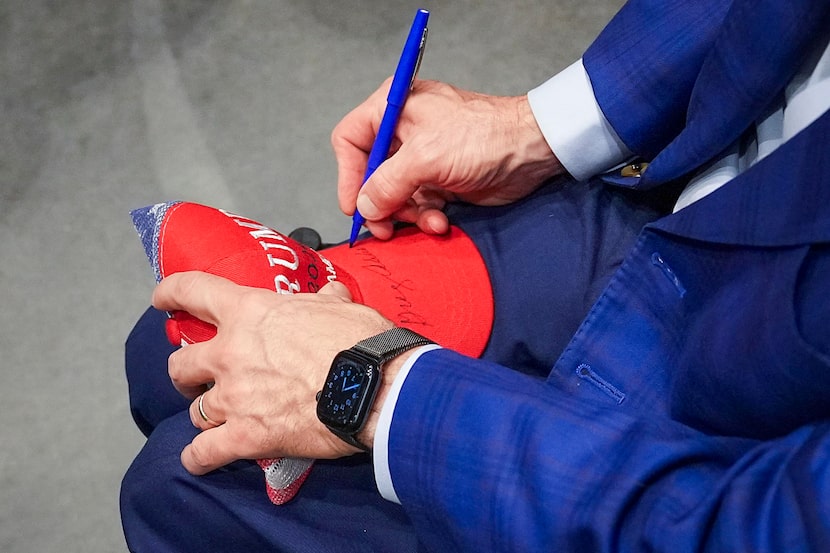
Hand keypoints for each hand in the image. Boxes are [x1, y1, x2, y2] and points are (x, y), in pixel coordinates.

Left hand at [152, 271, 396, 474]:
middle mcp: (230, 353)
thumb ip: (325, 299)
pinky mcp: (246, 437)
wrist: (375, 387)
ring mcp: (233, 397)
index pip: (194, 291)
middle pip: (181, 364)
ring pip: (195, 412)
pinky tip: (200, 459)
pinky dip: (199, 457)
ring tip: (218, 420)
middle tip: (196, 378)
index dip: (170, 293)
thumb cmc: (360, 341)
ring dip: (205, 415)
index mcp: (250, 312)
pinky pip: (204, 453)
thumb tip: (331, 292)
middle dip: (185, 373)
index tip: (161, 300)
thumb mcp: (341, 307)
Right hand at [332, 79, 563, 238]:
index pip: (350, 139)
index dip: (347, 175)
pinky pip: (418, 205)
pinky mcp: (440, 179)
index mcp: (394, 108)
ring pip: (394, 195)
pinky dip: (426, 218)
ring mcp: (423, 157)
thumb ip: (386, 183)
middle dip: (380, 204)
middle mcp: (404, 131)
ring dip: (407, 215)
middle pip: (370, 174)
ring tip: (428, 222)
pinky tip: (441, 222)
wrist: (531, 151)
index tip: (354, 206)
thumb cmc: (484, 136)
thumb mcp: (425, 157)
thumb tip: (365, 207)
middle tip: (385, 228)